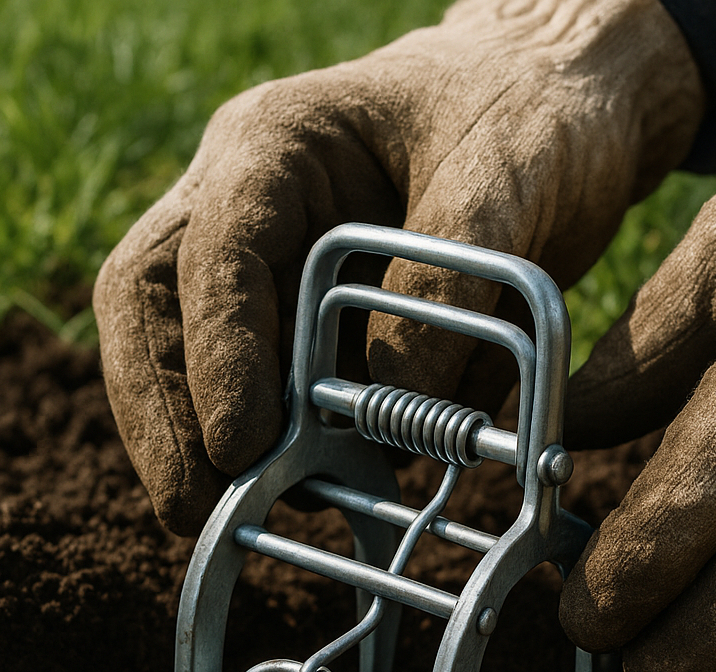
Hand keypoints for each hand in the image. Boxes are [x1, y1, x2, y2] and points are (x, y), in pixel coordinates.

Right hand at [94, 0, 701, 534]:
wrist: (562, 107)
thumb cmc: (525, 114)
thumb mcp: (502, 180)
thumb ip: (444, 285)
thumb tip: (391, 406)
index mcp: (275, 145)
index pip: (214, 252)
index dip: (216, 353)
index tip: (239, 445)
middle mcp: (246, 208)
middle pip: (153, 311)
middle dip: (163, 417)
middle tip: (195, 513)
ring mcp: (271, 272)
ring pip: (190, 364)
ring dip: (212, 447)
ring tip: (252, 521)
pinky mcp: (309, 327)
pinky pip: (273, 396)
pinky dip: (287, 451)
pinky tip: (319, 495)